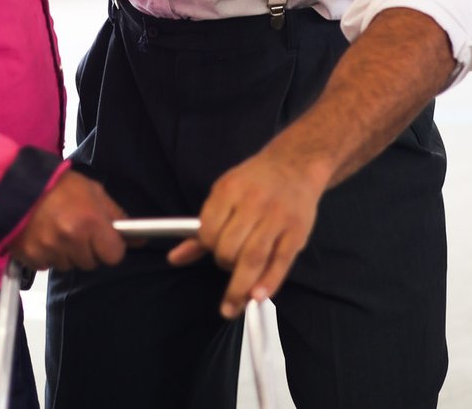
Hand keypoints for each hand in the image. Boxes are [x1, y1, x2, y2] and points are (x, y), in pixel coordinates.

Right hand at [8, 170, 126, 272]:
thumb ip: (117, 216)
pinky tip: (44, 237)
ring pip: (69, 266)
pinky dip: (47, 256)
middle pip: (91, 263)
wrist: (19, 185)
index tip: (104, 240)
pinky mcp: (31, 256)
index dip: (111, 248)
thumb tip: (139, 239)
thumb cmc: (61, 186)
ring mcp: (50, 249)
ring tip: (58, 231)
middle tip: (77, 231)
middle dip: (88, 251)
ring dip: (67, 254)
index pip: (114, 255)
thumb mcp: (95, 192)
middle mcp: (71, 239)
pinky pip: (47, 266)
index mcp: (90, 222)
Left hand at [166, 148, 329, 318]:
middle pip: (230, 247)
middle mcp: (254, 203)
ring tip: (232, 306)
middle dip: (224, 263)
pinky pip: (280, 262)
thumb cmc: (255, 182)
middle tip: (228, 264)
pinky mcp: (297, 232)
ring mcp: (277, 218)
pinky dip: (268, 282)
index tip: (212, 249)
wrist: (295, 164)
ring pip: (253, 258)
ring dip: (240, 287)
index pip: (208, 229)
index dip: (208, 246)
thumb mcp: (225, 195)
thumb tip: (174, 259)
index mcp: (230, 190)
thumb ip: (201, 230)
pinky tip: (257, 297)